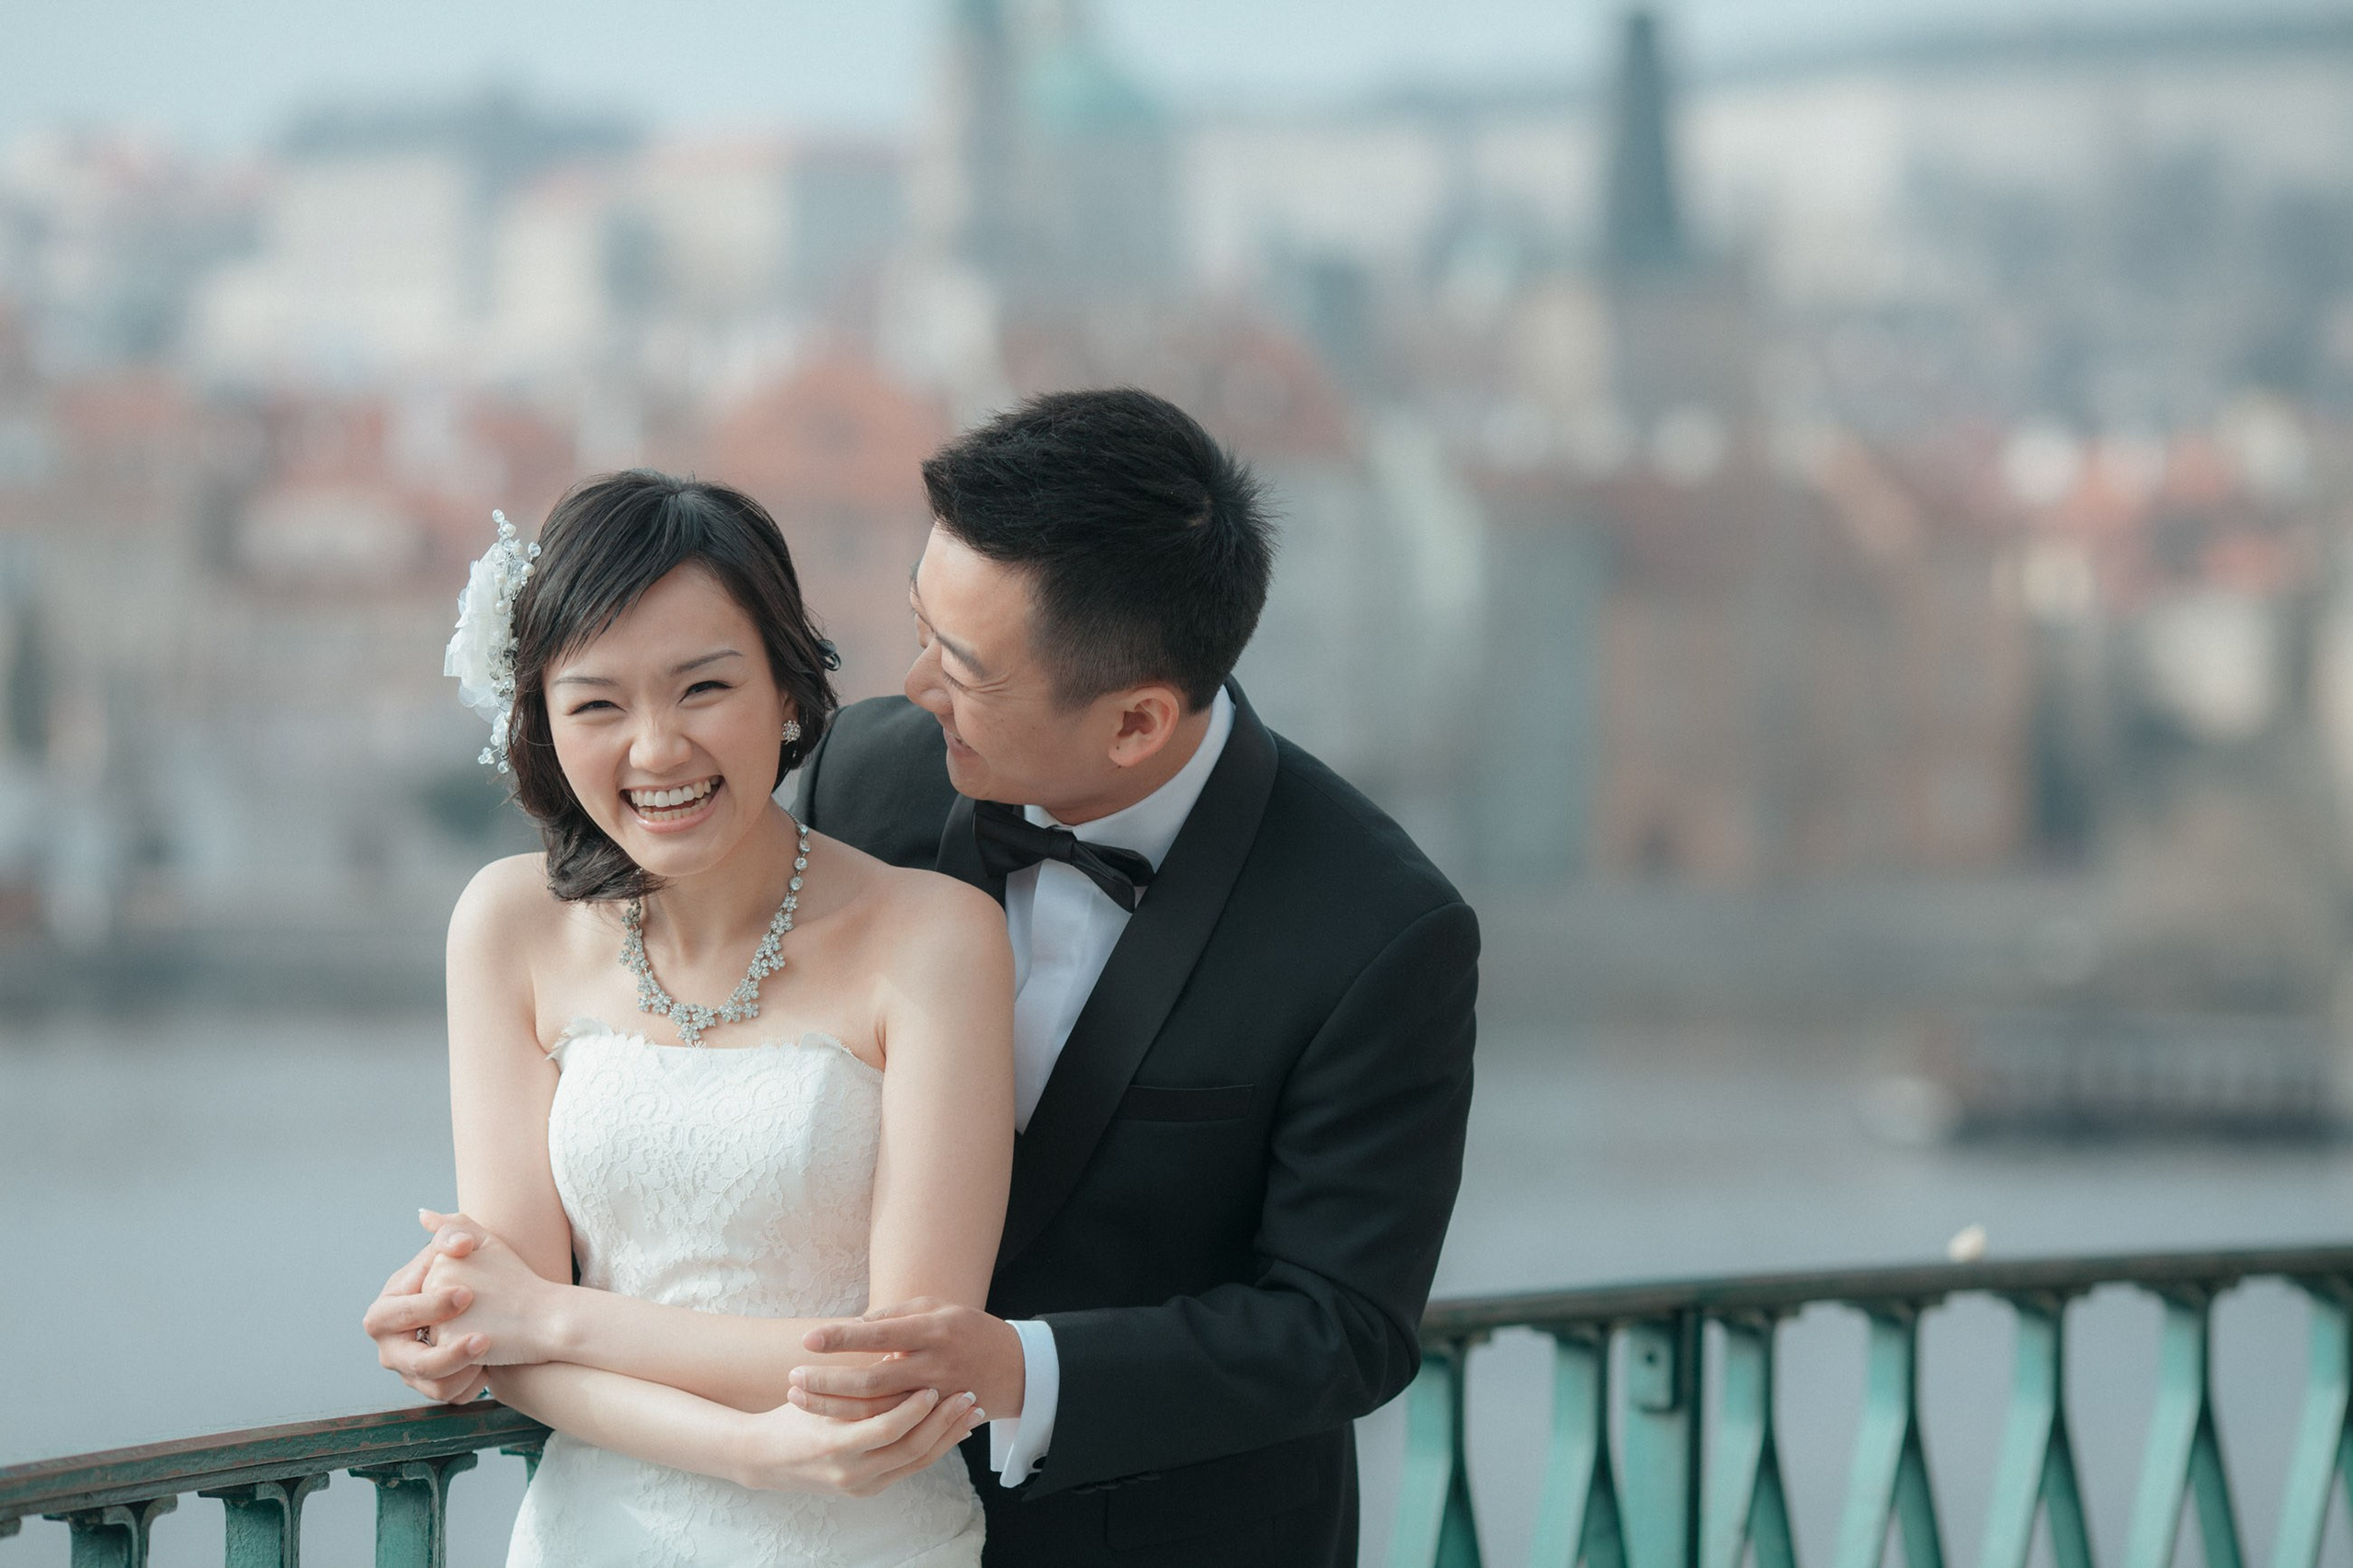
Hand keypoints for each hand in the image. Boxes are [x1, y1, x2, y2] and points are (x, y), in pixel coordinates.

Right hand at [362, 1212, 490, 1403]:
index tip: (468, 1294)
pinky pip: (451, 1396)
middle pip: (413, 1362)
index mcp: (384, 1312)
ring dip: (465, 1371)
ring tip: (493, 1351)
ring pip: (434, 1387)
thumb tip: (427, 1216)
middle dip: (448, 1353)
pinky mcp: (431, 1387)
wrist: (487, 1303)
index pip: (397, 1314)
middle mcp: (391, 1348)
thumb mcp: (460, 1246)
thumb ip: (449, 1231)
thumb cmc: (465, 1269)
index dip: (430, 1306)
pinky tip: (492, 1365)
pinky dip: (472, 1384)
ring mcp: (410, 1372)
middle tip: (485, 1338)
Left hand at [416, 1208, 564, 1367]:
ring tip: (488, 1320)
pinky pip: (442, 1350)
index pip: (438, 1281)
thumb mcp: (490, 1244)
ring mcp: (438, 1312)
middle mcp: (434, 1282)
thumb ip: (454, 1226)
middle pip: (433, 1304)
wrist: (547, 1318)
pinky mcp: (445, 1341)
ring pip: (436, 1327)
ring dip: (457, 1329)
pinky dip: (460, 1348)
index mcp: (442, 1258)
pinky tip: (484, 1338)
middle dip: (456, 1309)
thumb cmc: (521, 1281)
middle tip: (490, 1304)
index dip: (465, 1288)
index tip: (489, 1287)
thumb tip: (422, 1214)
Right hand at [743, 1387, 988, 1496]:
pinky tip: (954, 1430)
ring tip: (972, 1411)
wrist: (763, 1460)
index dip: (916, 1406)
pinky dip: (934, 1448)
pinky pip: (909, 1469)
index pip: (887, 1427)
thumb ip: (856, 1382)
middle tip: (969, 1396)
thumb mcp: (816, 1396)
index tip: (938, 1382)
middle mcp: (850, 1472)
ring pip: (916, 1462)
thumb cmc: (791, 1416)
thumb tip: (898, 1350)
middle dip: (944, 1422)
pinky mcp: (867, 1491)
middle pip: (910, 1448)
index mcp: (834, 1446)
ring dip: (948, 1436)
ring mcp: (861, 1486)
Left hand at [788, 1299, 1023, 1421]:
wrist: (1015, 1368)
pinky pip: (891, 1428)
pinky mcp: (932, 1422)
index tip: (808, 1339)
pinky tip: (830, 1417)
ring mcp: (934, 1399)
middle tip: (793, 1378)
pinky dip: (859, 1423)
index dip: (841, 1338)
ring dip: (834, 1408)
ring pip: (876, 1412)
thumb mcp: (935, 1309)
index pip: (878, 1336)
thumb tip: (851, 1328)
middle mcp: (933, 1366)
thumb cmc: (965, 1330)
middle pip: (871, 1383)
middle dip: (827, 1383)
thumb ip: (893, 1318)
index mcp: (932, 1331)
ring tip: (800, 1398)